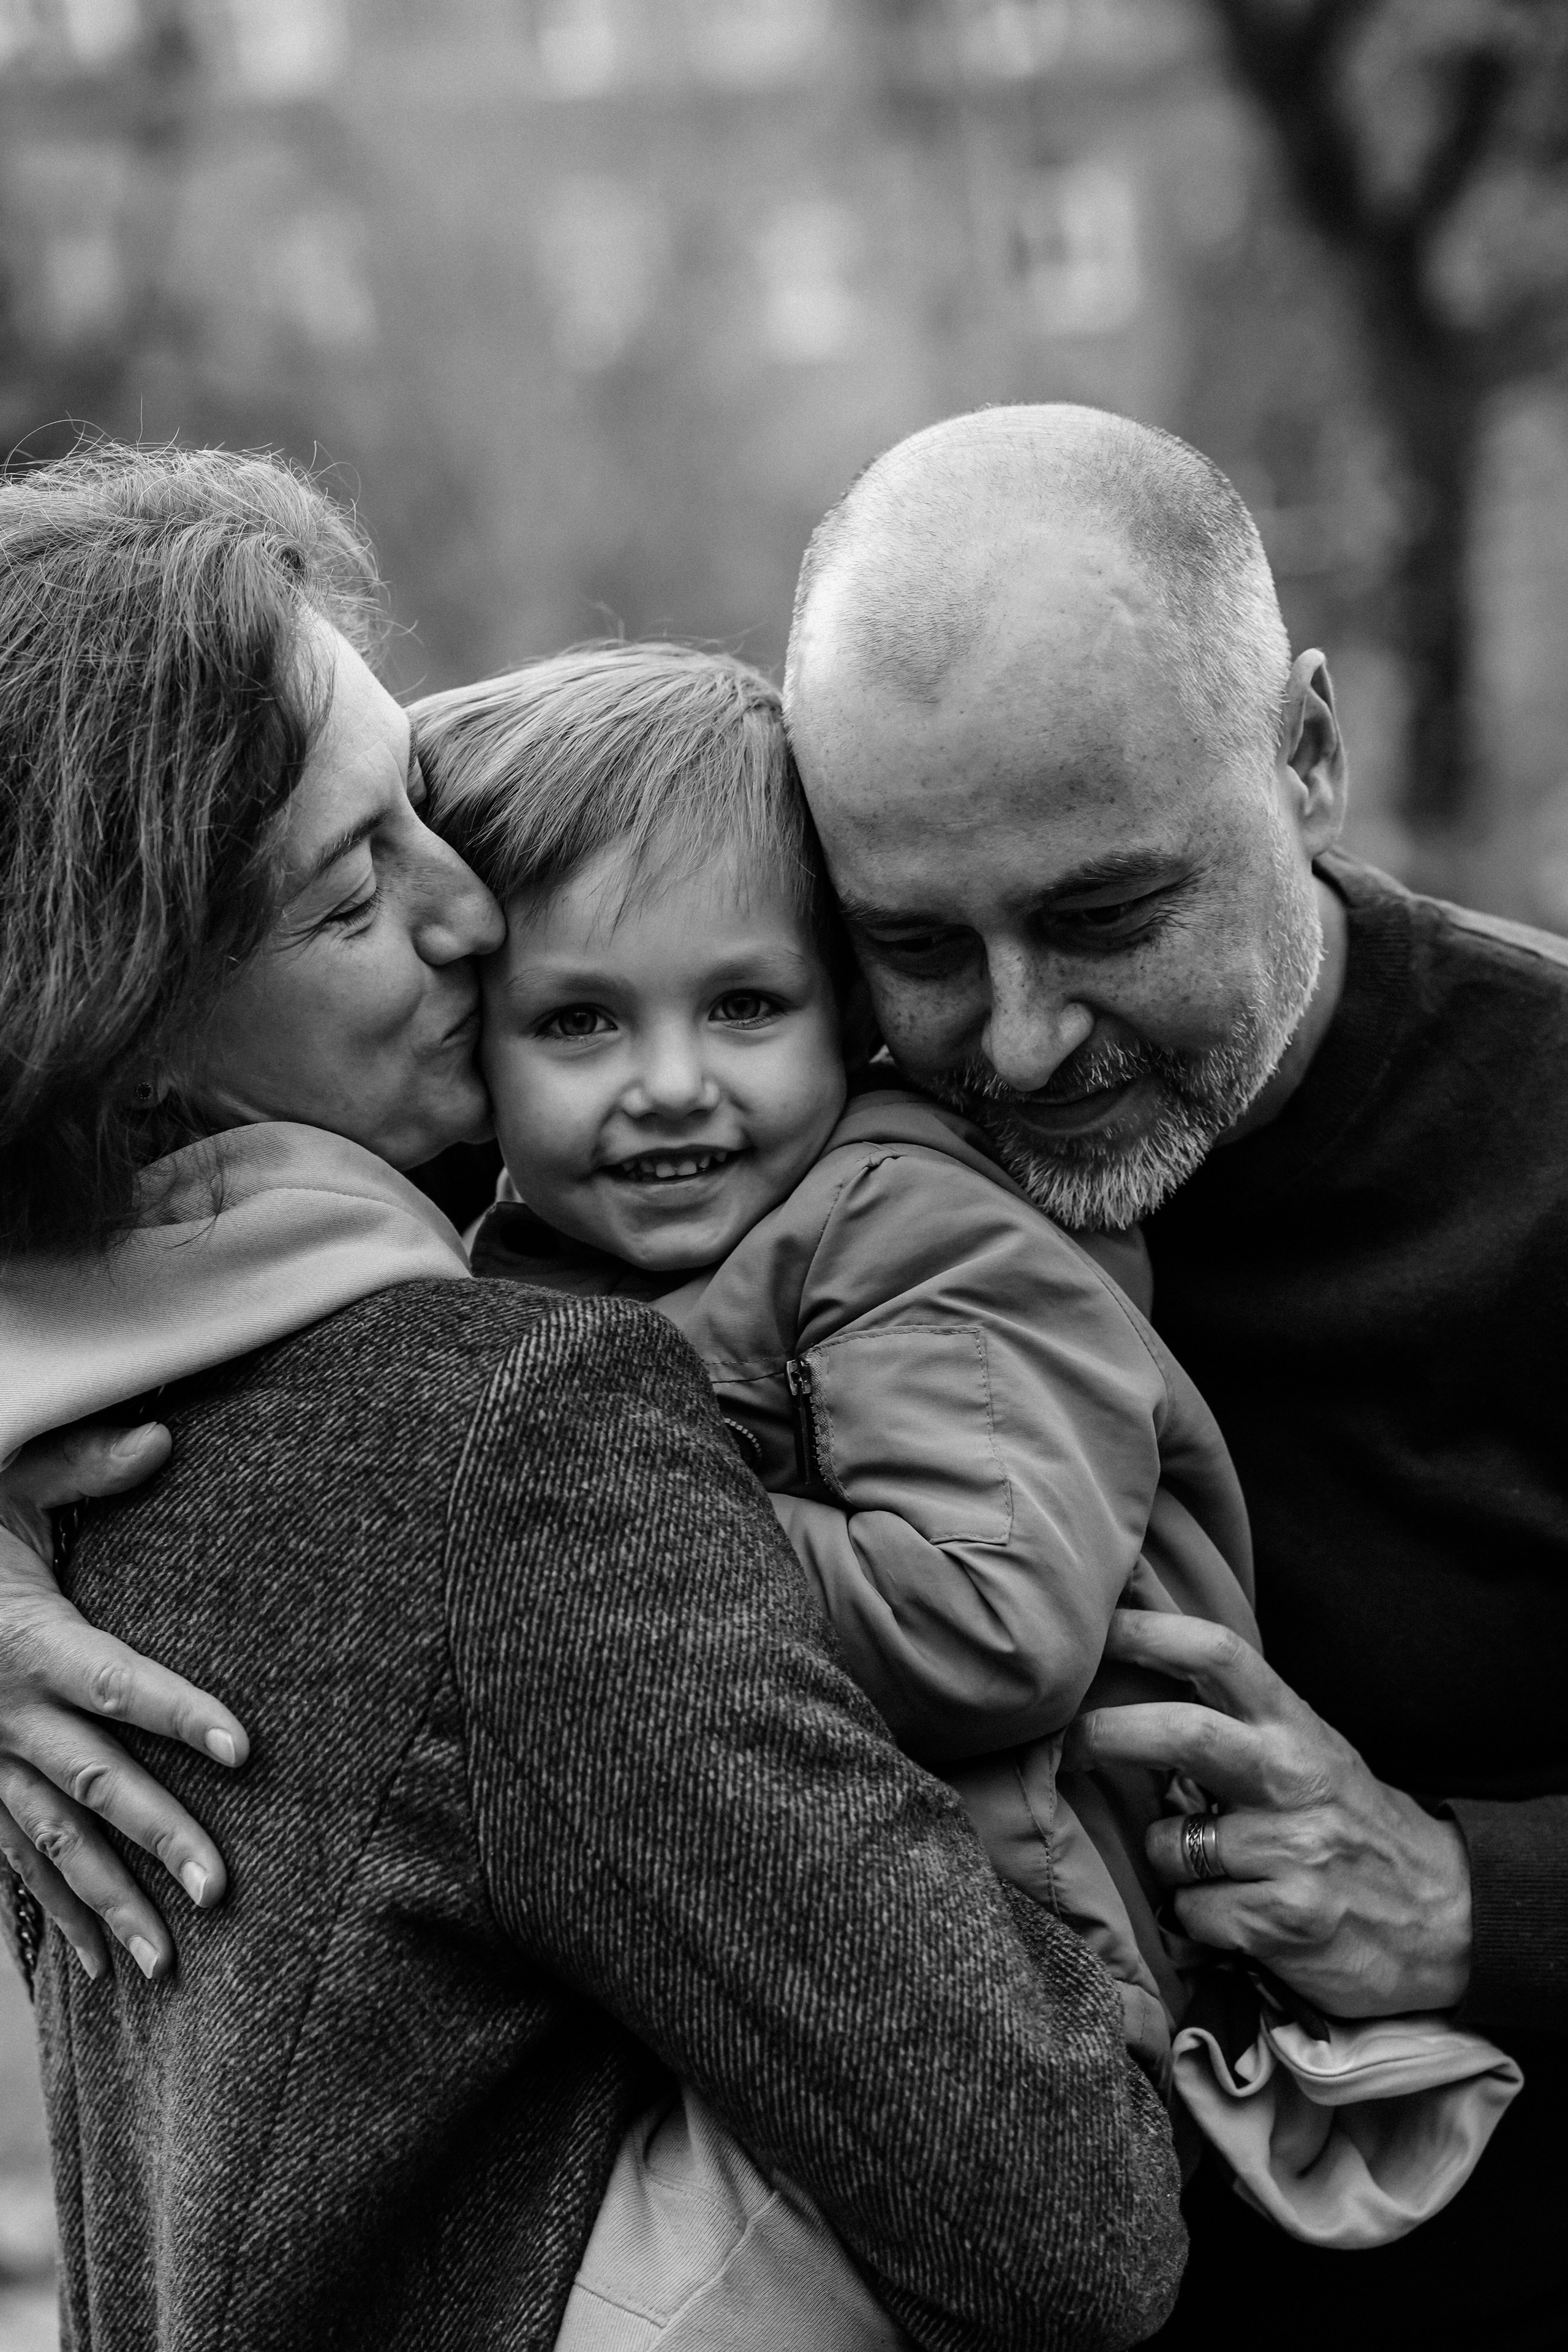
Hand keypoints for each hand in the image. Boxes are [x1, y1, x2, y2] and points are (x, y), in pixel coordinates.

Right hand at [0, 1424, 249, 1983]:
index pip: (114, 1680)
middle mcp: (5, 1713)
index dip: (178, 1710)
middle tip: (221, 1892)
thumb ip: (80, 1466)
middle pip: (94, 1782)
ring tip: (171, 1966)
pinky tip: (98, 1964)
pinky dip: (55, 1912)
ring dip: (109, 1904)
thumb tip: (163, 1434)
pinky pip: (14, 1858)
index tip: (245, 1745)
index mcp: (27, 1638)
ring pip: (54, 1842)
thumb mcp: (1, 1476)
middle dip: (157, 1839)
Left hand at [1062, 1611, 1471, 2018]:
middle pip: (1182, 1733)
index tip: (1092, 1627)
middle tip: (1066, 1747)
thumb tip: (1137, 1659)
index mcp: (1295, 1728)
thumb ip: (1234, 1718)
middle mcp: (1294, 1780)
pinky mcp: (1286, 1922)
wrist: (1451, 1921)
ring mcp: (1293, 1852)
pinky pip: (1191, 1914)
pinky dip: (1198, 1921)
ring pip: (1169, 1844)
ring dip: (1169, 1861)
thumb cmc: (1352, 1828)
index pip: (1217, 1652)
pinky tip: (1241, 1919)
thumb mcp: (1307, 1754)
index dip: (1146, 1631)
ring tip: (1216, 1871)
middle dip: (1107, 1735)